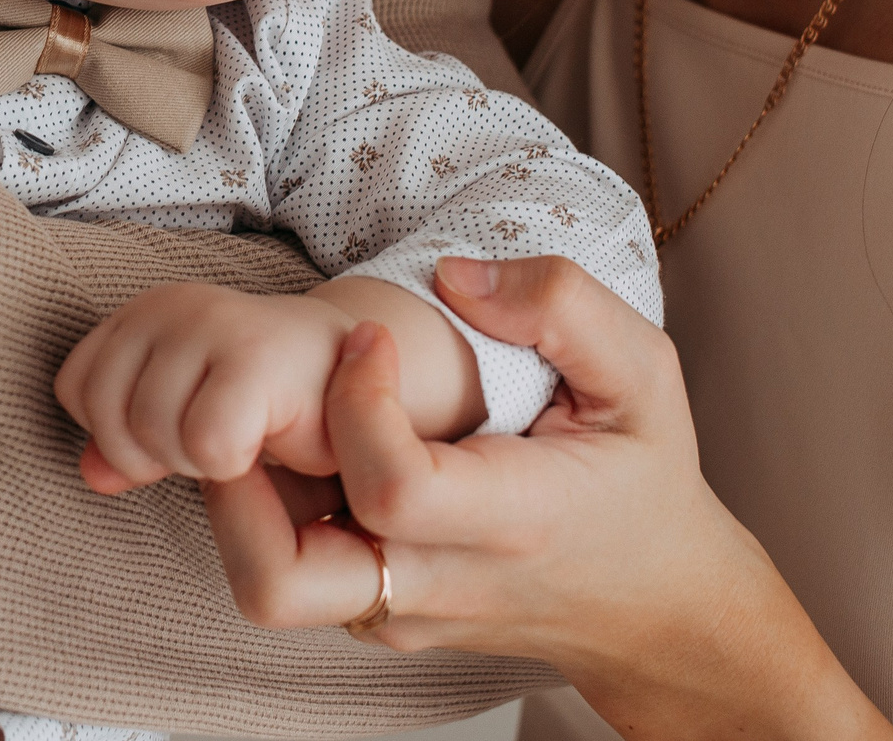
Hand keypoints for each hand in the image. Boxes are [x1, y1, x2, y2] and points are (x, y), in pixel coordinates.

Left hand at [56, 284, 355, 492]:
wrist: (368, 387)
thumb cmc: (275, 408)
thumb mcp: (187, 424)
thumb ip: (131, 445)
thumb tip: (91, 475)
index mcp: (144, 313)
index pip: (77, 388)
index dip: (120, 434)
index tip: (182, 432)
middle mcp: (171, 305)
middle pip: (106, 414)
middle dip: (156, 454)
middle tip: (215, 445)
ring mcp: (213, 322)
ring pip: (150, 431)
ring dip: (195, 463)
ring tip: (241, 441)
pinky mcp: (256, 355)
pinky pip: (205, 443)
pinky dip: (230, 465)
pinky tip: (263, 444)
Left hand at [201, 257, 892, 739]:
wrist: (655, 607)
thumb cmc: (641, 477)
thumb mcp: (643, 375)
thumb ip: (564, 305)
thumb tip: (454, 273)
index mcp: (512, 520)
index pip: (392, 489)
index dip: (356, 403)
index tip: (368, 336)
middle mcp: (439, 585)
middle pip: (284, 579)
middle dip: (237, 487)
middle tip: (266, 402)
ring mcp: (396, 614)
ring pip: (270, 584)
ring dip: (244, 496)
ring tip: (275, 416)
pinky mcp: (371, 618)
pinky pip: (292, 575)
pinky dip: (271, 513)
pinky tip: (305, 448)